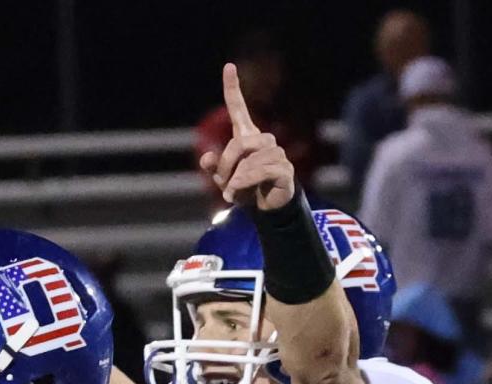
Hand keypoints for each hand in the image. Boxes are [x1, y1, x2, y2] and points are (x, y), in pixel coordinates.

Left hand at [199, 63, 294, 209]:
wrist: (266, 208)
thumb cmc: (245, 189)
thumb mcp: (224, 179)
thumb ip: (214, 167)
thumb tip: (205, 158)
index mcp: (247, 137)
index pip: (239, 109)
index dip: (233, 89)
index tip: (229, 66)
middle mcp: (264, 141)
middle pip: (238, 143)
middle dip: (226, 165)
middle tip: (223, 184)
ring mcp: (277, 154)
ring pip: (250, 160)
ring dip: (237, 179)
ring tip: (233, 192)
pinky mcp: (285, 170)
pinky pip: (263, 171)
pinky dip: (247, 183)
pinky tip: (240, 192)